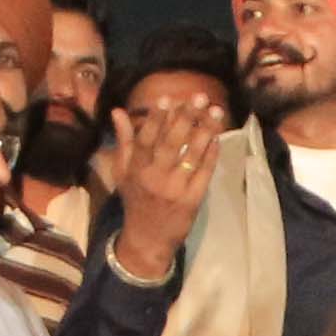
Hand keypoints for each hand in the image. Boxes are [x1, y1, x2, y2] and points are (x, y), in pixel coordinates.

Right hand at [100, 91, 226, 279]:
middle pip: (171, 143)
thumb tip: (118, 111)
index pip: (146, 139)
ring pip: (191, 155)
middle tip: (199, 97)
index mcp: (136, 169)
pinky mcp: (192, 201)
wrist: (147, 239)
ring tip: (216, 111)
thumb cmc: (135, 201)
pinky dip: (211, 154)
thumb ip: (124, 141)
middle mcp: (154, 178)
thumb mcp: (123, 172)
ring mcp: (174, 190)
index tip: (167, 98)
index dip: (156, 118)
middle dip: (186, 118)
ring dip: (205, 131)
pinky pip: (204, 173)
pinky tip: (218, 138)